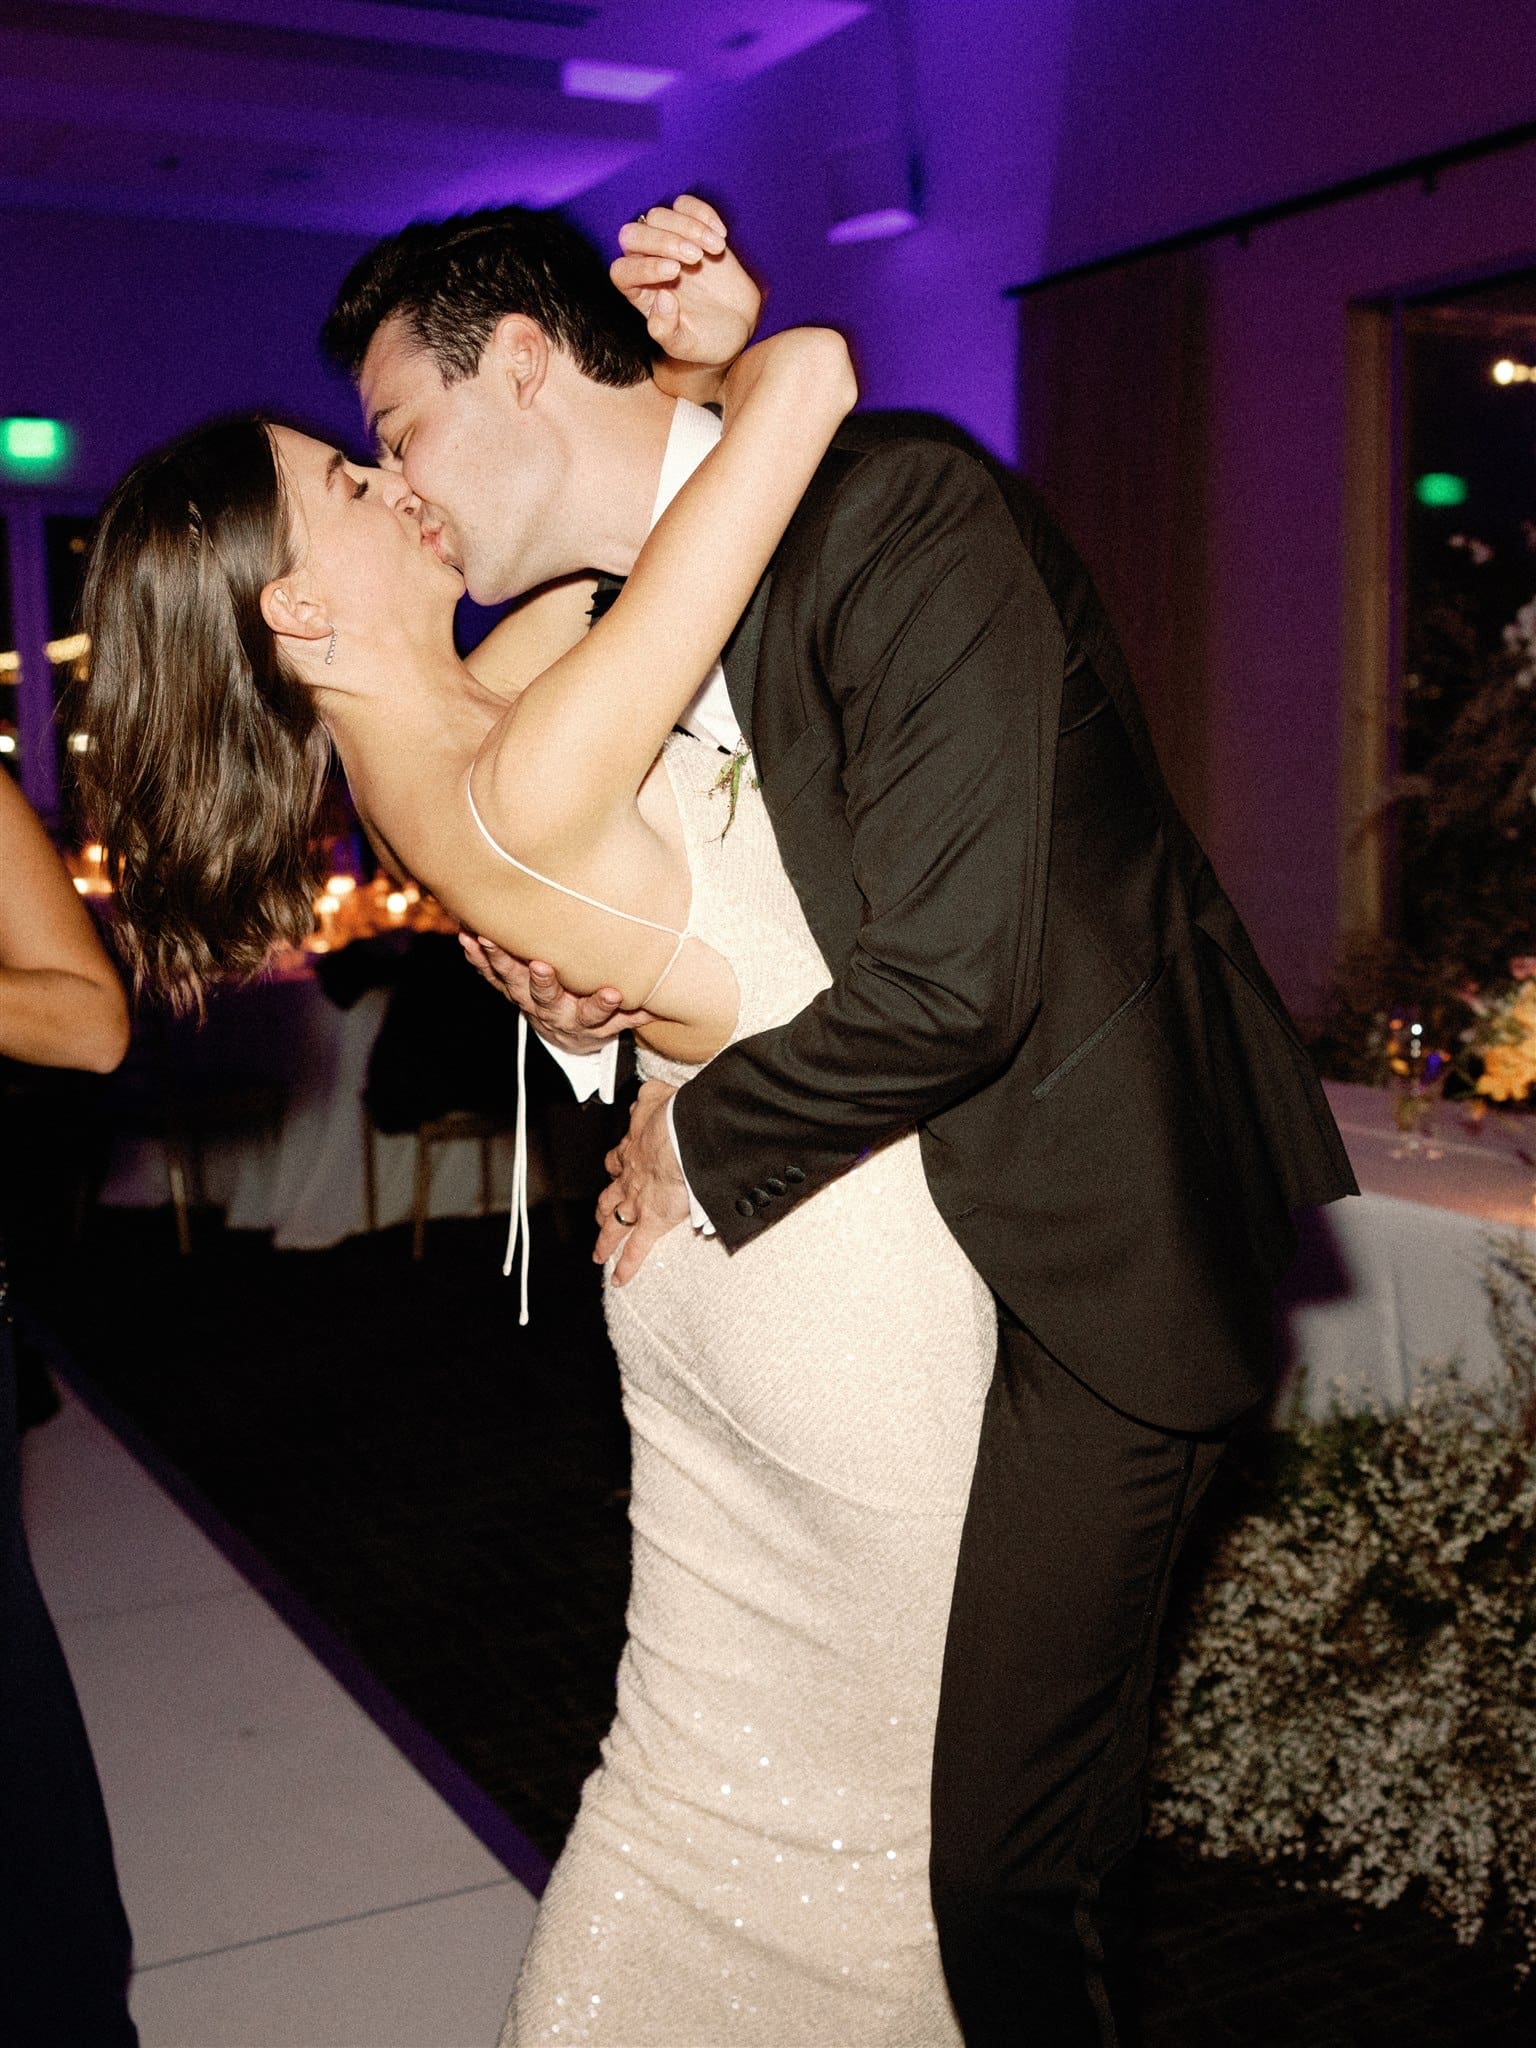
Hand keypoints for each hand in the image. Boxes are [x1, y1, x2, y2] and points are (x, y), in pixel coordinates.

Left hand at [459, 935, 652, 1055]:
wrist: (566, 1038)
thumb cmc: (596, 1018)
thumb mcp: (619, 1020)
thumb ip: (638, 1008)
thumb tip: (670, 991)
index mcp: (583, 1020)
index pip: (595, 1013)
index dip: (603, 1005)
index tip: (614, 993)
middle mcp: (552, 1011)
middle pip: (546, 997)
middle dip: (543, 981)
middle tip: (540, 966)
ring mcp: (526, 1001)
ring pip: (511, 983)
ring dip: (499, 961)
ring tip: (488, 940)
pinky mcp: (508, 990)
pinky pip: (489, 975)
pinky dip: (477, 957)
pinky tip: (466, 937)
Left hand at [595, 1080, 689, 1282]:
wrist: (684, 1137)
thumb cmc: (676, 1115)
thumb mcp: (658, 1096)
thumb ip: (650, 1097)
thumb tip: (647, 1094)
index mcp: (632, 1148)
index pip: (618, 1160)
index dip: (616, 1167)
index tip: (616, 1168)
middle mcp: (629, 1178)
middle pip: (608, 1197)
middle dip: (602, 1208)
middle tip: (599, 1217)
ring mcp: (637, 1202)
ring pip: (613, 1225)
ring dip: (604, 1240)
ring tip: (598, 1254)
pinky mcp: (651, 1222)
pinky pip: (635, 1249)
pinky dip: (626, 1266)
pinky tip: (618, 1280)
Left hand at [612, 195, 760, 373]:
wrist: (738, 326)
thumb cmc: (707, 340)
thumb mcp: (686, 345)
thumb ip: (666, 330)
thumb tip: (662, 298)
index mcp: (638, 293)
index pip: (623, 270)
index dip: (644, 266)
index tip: (675, 272)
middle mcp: (646, 263)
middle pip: (633, 235)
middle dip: (663, 241)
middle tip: (695, 257)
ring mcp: (667, 242)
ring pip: (659, 215)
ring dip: (688, 227)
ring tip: (716, 249)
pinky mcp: (690, 228)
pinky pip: (685, 205)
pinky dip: (703, 214)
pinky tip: (721, 237)